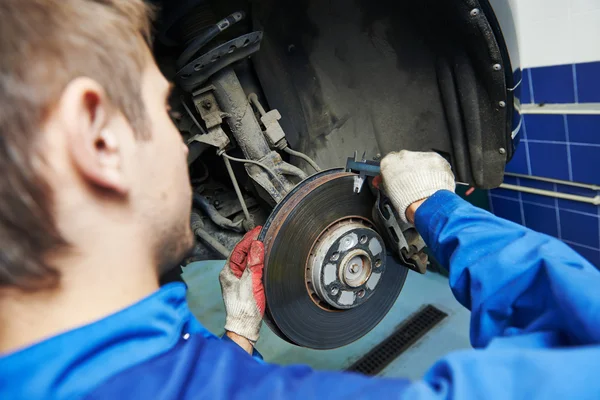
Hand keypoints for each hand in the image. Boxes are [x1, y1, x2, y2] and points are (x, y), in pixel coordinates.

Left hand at [219, 226, 264, 343]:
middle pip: (242, 253)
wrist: (244, 326)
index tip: (258, 231)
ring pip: (246, 260)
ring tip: (264, 243)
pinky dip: (256, 261)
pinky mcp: (244, 286)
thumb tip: (256, 245)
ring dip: (254, 251)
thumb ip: (254, 263)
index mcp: (228, 272)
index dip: (249, 238)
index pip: (238, 249)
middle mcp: (230, 274)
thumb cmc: (244, 309)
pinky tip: (263, 260)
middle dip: (252, 243)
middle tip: (262, 233)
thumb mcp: (251, 282)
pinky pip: (250, 269)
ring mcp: (237, 280)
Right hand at [381, 151, 454, 223]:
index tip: (399, 177)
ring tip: (426, 184)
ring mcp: (420, 156)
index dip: (396, 171)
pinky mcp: (435, 158)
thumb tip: (379, 181)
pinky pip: (435, 162)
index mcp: (389, 162)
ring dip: (423, 169)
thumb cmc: (407, 201)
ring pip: (421, 160)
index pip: (391, 162)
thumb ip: (384, 182)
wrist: (425, 203)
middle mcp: (404, 156)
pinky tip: (435, 181)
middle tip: (413, 183)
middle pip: (407, 159)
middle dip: (410, 169)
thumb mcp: (389, 192)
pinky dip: (436, 170)